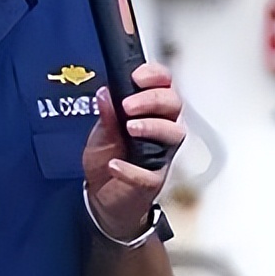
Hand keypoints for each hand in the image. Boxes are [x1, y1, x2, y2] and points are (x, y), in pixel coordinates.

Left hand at [82, 62, 184, 241]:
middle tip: (129, 106)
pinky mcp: (154, 180)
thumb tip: (105, 93)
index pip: (164, 86)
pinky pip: (150, 173)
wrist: (101, 199)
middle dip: (153, 99)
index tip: (137, 76)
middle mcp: (161, 130)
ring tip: (130, 129)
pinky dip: (131, 169)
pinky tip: (115, 165)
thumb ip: (105, 115)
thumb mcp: (100, 134)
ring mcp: (161, 154)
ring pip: (174, 133)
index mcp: (150, 112)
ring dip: (153, 127)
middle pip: (174, 104)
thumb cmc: (108, 160)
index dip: (155, 76)